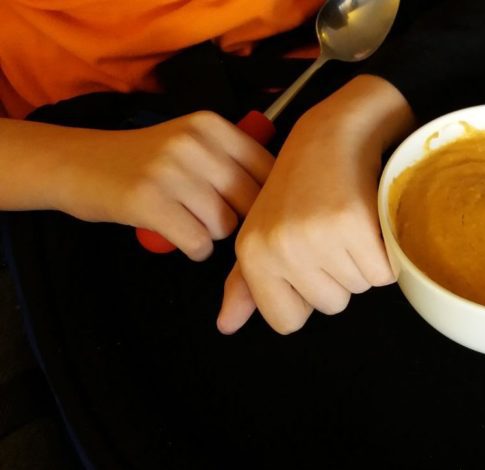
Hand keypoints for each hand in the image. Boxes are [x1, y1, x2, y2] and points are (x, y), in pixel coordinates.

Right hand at [55, 111, 273, 259]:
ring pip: (225, 225)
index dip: (266, 198)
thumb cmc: (145, 160)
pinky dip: (193, 249)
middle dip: (239, 219)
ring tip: (188, 220)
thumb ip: (233, 160)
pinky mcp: (149, 202)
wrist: (77, 163)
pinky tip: (177, 235)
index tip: (249, 208)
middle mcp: (194, 143)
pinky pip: (199, 243)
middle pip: (251, 201)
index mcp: (211, 125)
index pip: (268, 168)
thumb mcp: (191, 142)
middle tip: (214, 219)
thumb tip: (284, 196)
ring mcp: (171, 171)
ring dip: (212, 234)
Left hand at [217, 75, 414, 333]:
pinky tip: (372, 219)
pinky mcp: (354, 224)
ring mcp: (317, 236)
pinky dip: (387, 251)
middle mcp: (280, 248)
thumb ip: (246, 283)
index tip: (310, 260)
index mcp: (253, 254)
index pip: (286, 321)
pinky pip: (385, 272)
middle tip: (333, 232)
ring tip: (351, 222)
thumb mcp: (263, 230)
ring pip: (360, 288)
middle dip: (340, 275)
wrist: (336, 133)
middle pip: (330, 305)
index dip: (307, 295)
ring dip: (364, 261)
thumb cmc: (300, 186)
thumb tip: (226, 327)